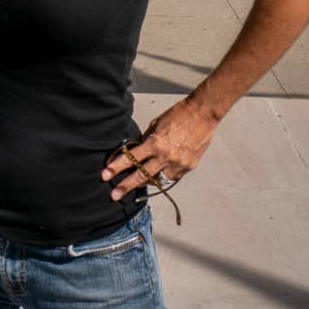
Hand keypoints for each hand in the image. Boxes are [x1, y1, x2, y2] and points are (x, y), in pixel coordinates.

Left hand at [101, 99, 218, 202]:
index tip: (105, 175)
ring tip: (137, 184)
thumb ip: (147, 140)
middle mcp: (165, 157)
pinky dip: (164, 176)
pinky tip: (159, 174)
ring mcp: (178, 164)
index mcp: (155, 144)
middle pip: (141, 176)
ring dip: (146, 182)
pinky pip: (172, 177)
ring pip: (157, 180)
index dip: (117, 167)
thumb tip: (138, 150)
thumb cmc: (179, 114)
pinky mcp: (188, 167)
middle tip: (114, 195)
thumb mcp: (157, 124)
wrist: (203, 114)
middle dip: (126, 186)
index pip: (131, 158)